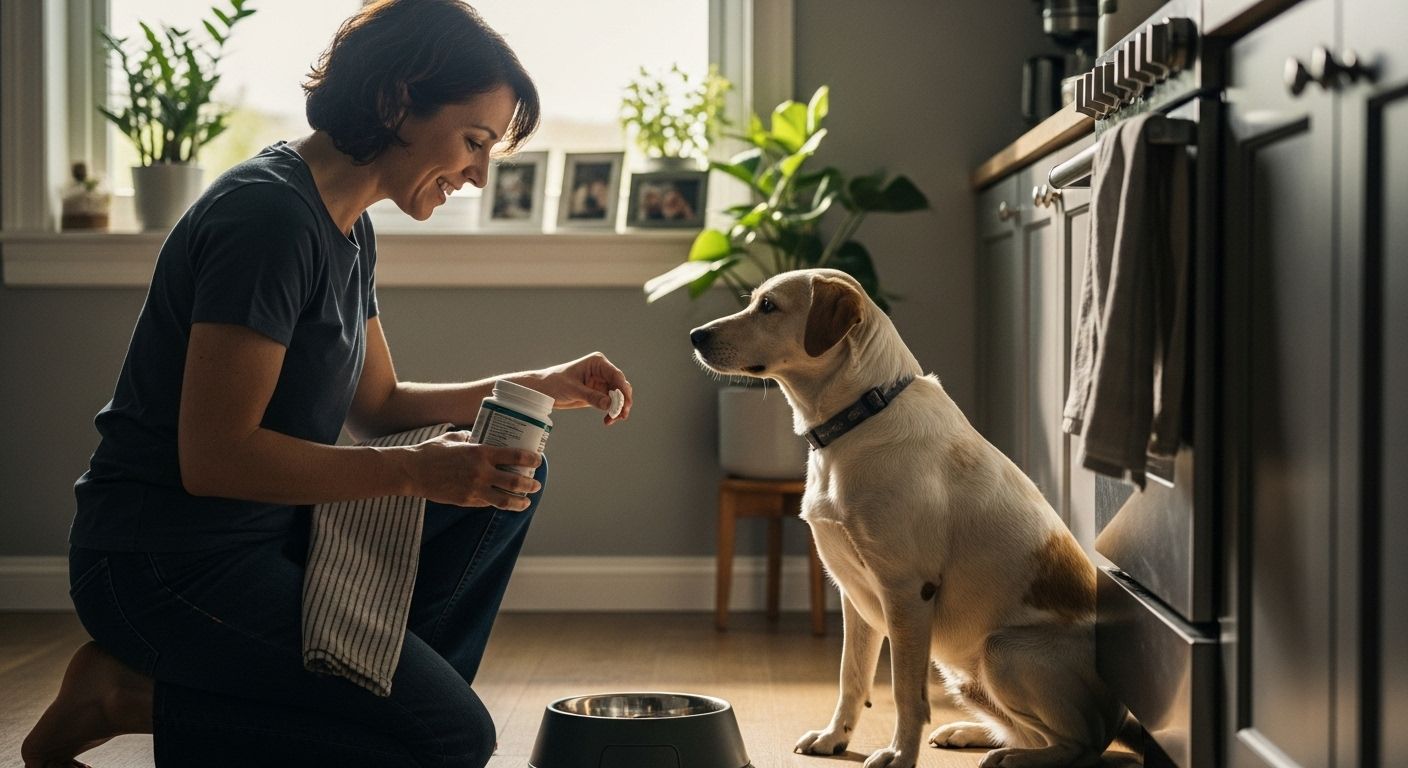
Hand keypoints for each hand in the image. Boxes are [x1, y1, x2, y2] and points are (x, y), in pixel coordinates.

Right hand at [403, 431, 540, 510]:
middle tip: (536, 484)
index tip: (538, 460)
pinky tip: (502, 502)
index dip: (530, 458)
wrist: (412, 472)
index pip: (515, 455)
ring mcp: (474, 489)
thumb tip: (481, 436)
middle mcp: (481, 472)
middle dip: (530, 484)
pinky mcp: (466, 501)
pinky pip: (487, 503)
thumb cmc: (432, 451)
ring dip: (520, 502)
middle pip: (515, 481)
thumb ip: (471, 438)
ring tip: (526, 502)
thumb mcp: (454, 438)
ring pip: (505, 500)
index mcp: (481, 453)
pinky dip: (496, 502)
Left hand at [518, 352, 633, 425]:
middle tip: (621, 416)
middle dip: (622, 401)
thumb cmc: (554, 383)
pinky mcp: (597, 394)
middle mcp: (602, 371)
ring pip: (618, 396)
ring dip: (618, 409)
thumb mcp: (573, 389)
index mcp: (597, 363)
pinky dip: (611, 412)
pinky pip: (610, 403)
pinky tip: (608, 420)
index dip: (623, 390)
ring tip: (612, 420)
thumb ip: (592, 397)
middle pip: (620, 386)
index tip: (624, 404)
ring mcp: (601, 383)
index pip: (616, 375)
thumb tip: (610, 405)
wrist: (542, 390)